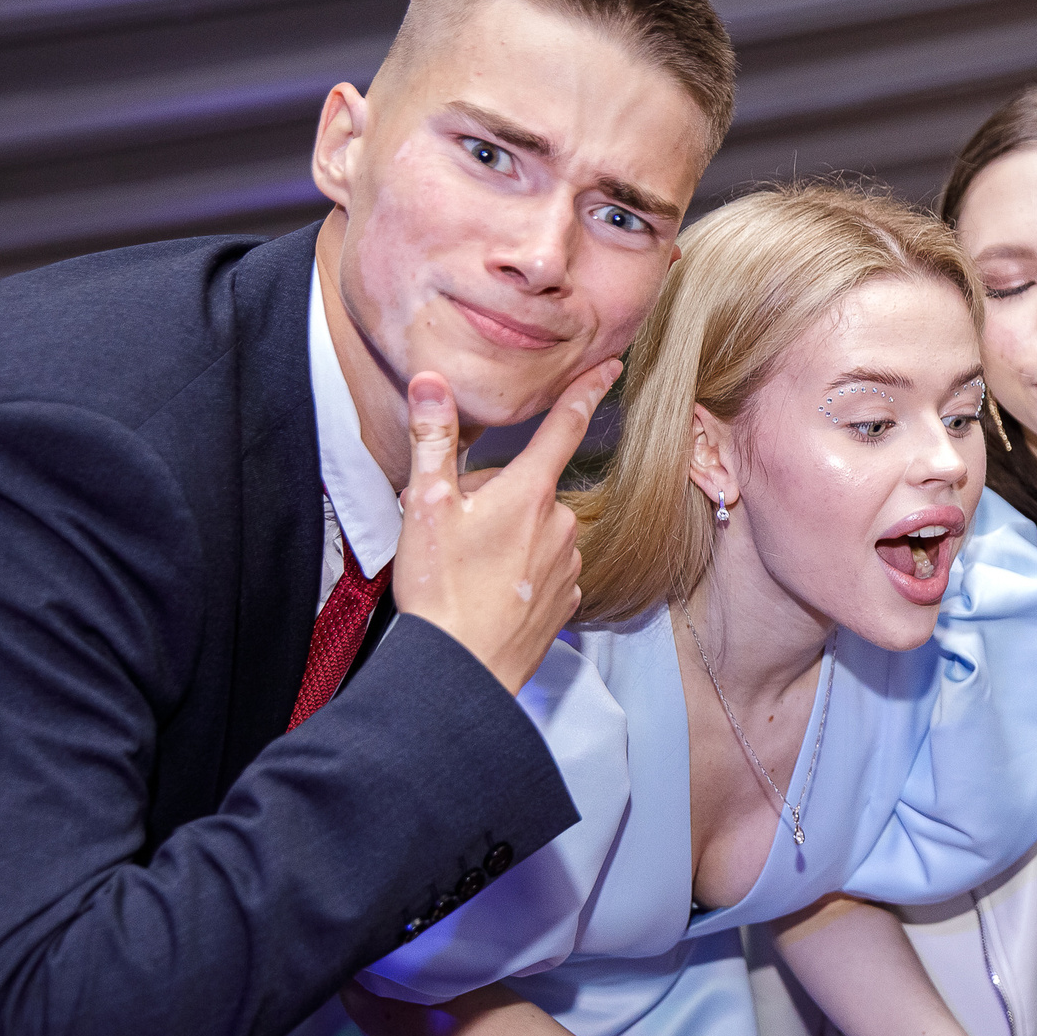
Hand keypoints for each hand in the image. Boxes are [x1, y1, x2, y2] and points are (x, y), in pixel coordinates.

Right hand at [392, 360, 618, 693]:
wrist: (463, 668)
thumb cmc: (441, 589)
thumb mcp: (425, 506)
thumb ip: (433, 439)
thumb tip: (431, 382)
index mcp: (530, 492)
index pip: (565, 426)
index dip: (587, 391)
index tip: (611, 367)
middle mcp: (561, 524)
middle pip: (529, 487)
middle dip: (494, 498)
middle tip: (454, 531)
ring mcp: (569, 564)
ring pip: (535, 530)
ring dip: (506, 537)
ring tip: (468, 567)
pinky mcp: (567, 600)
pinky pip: (545, 568)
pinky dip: (519, 571)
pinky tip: (490, 591)